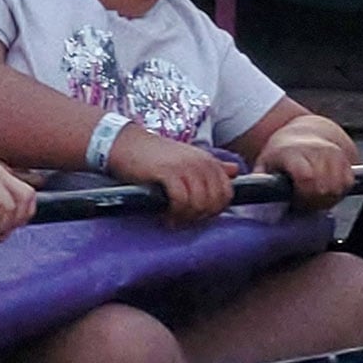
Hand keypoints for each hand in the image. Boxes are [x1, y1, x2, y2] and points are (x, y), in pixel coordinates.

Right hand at [0, 158, 42, 235]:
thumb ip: (0, 205)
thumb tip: (21, 221)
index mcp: (0, 171)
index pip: (30, 193)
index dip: (25, 215)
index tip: (10, 228)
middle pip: (27, 196)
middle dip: (18, 221)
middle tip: (2, 234)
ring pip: (12, 206)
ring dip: (3, 226)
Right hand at [107, 124, 236, 221]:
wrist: (126, 143)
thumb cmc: (156, 155)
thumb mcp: (188, 157)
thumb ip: (213, 166)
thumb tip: (235, 171)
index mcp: (208, 160)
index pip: (227, 193)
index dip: (215, 210)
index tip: (198, 215)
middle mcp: (201, 162)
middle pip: (214, 201)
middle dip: (201, 216)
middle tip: (184, 219)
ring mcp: (185, 167)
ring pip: (199, 203)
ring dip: (186, 217)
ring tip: (173, 218)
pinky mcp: (168, 173)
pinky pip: (181, 201)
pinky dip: (174, 213)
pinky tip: (165, 215)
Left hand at [258, 115, 355, 207]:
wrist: (305, 131)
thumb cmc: (282, 152)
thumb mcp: (265, 162)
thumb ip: (260, 179)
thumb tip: (254, 195)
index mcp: (294, 153)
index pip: (307, 178)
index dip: (303, 194)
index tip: (296, 200)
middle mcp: (318, 151)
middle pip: (324, 188)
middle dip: (314, 201)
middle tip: (304, 201)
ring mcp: (334, 154)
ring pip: (338, 188)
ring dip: (327, 198)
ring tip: (314, 195)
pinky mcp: (348, 158)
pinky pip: (348, 183)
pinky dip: (338, 191)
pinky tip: (326, 189)